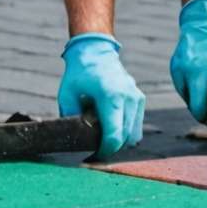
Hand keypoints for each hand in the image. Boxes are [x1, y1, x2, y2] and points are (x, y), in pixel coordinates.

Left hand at [57, 33, 145, 158]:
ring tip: (103, 139)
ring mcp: (136, 97)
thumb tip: (75, 138)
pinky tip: (111, 127)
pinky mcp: (139, 98)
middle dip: (111, 148)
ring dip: (120, 141)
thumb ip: (71, 117)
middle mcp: (128, 97)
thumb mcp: (67, 95)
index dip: (105, 151)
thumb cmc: (79, 72)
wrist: (95, 51)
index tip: (94, 156)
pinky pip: (136, 125)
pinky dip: (126, 131)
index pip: (114, 135)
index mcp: (111, 96)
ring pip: (134, 134)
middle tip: (95, 152)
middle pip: (126, 138)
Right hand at [169, 0, 206, 122]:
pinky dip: (191, 90)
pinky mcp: (174, 66)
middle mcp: (191, 69)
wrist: (204, 17)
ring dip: (197, 102)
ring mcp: (180, 68)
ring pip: (187, 98)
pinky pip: (182, 87)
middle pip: (195, 107)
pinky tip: (200, 85)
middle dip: (205, 115)